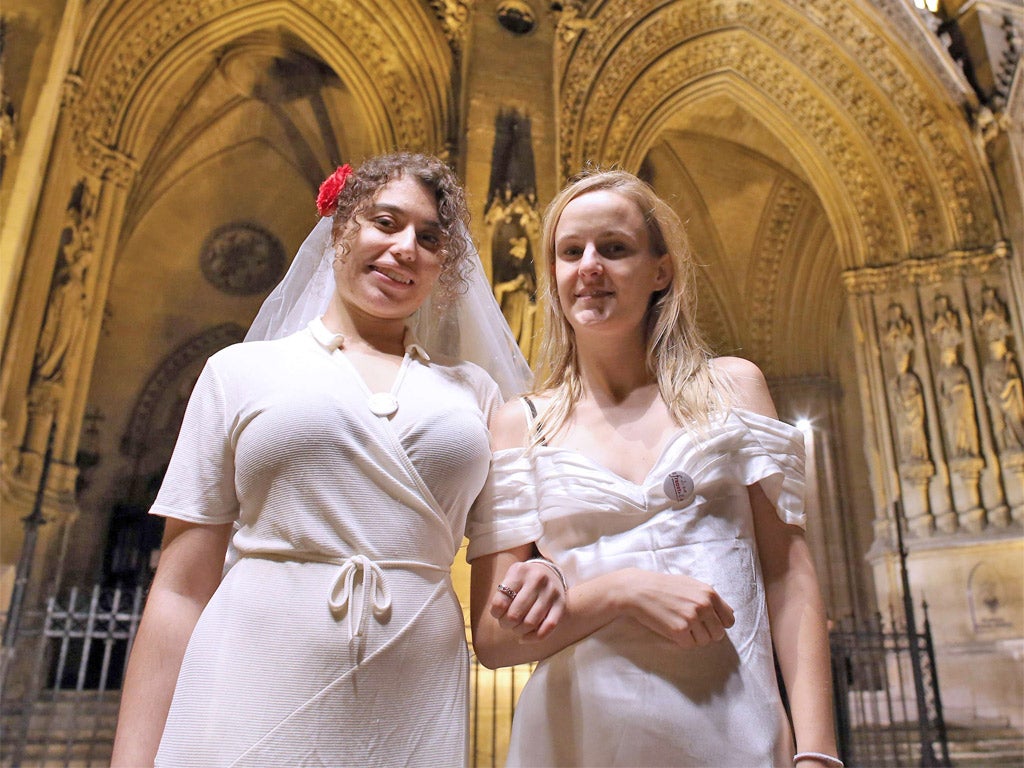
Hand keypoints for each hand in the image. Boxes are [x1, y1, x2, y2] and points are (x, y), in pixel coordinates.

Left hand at [489, 559, 565, 639]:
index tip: (497, 614)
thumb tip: (498, 614)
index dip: (495, 613)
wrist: (549, 572)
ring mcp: (551, 592)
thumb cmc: (523, 580)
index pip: (500, 602)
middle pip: (514, 615)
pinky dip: (533, 637)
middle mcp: (537, 580)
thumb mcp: (510, 578)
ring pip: (530, 623)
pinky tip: (524, 638)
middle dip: (506, 624)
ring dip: (519, 631)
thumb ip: (501, 595)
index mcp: (520, 572)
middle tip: (506, 623)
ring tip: (516, 628)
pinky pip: (548, 627)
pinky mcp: (561, 604)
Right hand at [620, 568, 734, 647]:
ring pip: (704, 641)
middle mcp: (704, 605)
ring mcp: (692, 618)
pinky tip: (671, 628)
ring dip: (693, 637)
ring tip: (679, 625)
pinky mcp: (680, 630)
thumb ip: (709, 598)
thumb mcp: (691, 585)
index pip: (729, 620)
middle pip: (718, 634)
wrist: (639, 590)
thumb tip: (727, 614)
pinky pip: (689, 645)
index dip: (719, 624)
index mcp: (709, 593)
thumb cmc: (664, 586)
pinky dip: (681, 641)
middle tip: (691, 626)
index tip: (707, 623)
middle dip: (706, 633)